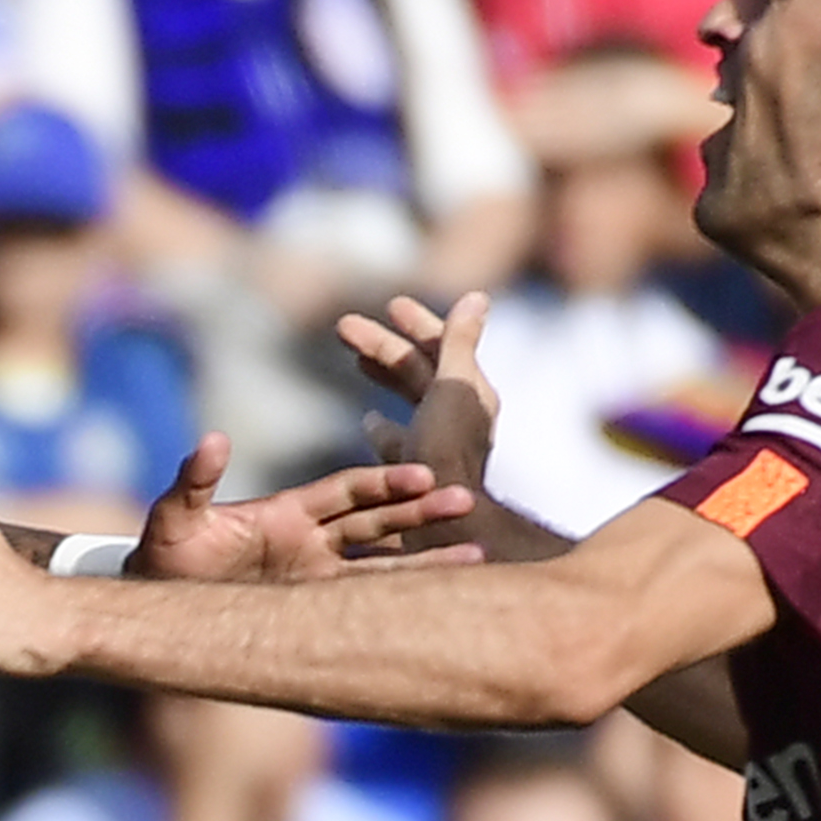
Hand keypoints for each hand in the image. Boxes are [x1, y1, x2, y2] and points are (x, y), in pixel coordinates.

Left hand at [126, 431, 474, 583]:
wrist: (160, 603)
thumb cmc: (165, 554)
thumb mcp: (175, 516)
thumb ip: (195, 480)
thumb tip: (213, 439)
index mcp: (287, 511)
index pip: (345, 492)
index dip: (381, 483)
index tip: (421, 478)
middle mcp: (312, 540)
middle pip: (376, 520)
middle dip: (419, 512)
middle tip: (467, 500)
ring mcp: (318, 575)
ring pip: (382, 562)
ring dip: (426, 555)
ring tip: (478, 552)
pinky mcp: (315, 607)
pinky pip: (365, 604)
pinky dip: (401, 598)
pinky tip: (443, 597)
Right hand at [341, 292, 498, 502]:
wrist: (443, 524)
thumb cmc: (446, 454)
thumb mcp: (452, 388)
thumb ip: (459, 343)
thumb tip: (477, 295)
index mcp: (467, 395)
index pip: (443, 348)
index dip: (418, 325)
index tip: (392, 305)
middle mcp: (456, 419)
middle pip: (418, 372)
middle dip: (383, 346)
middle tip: (343, 326)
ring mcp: (436, 447)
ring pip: (407, 401)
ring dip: (381, 377)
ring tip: (354, 361)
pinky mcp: (417, 474)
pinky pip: (399, 441)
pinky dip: (383, 427)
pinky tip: (369, 422)